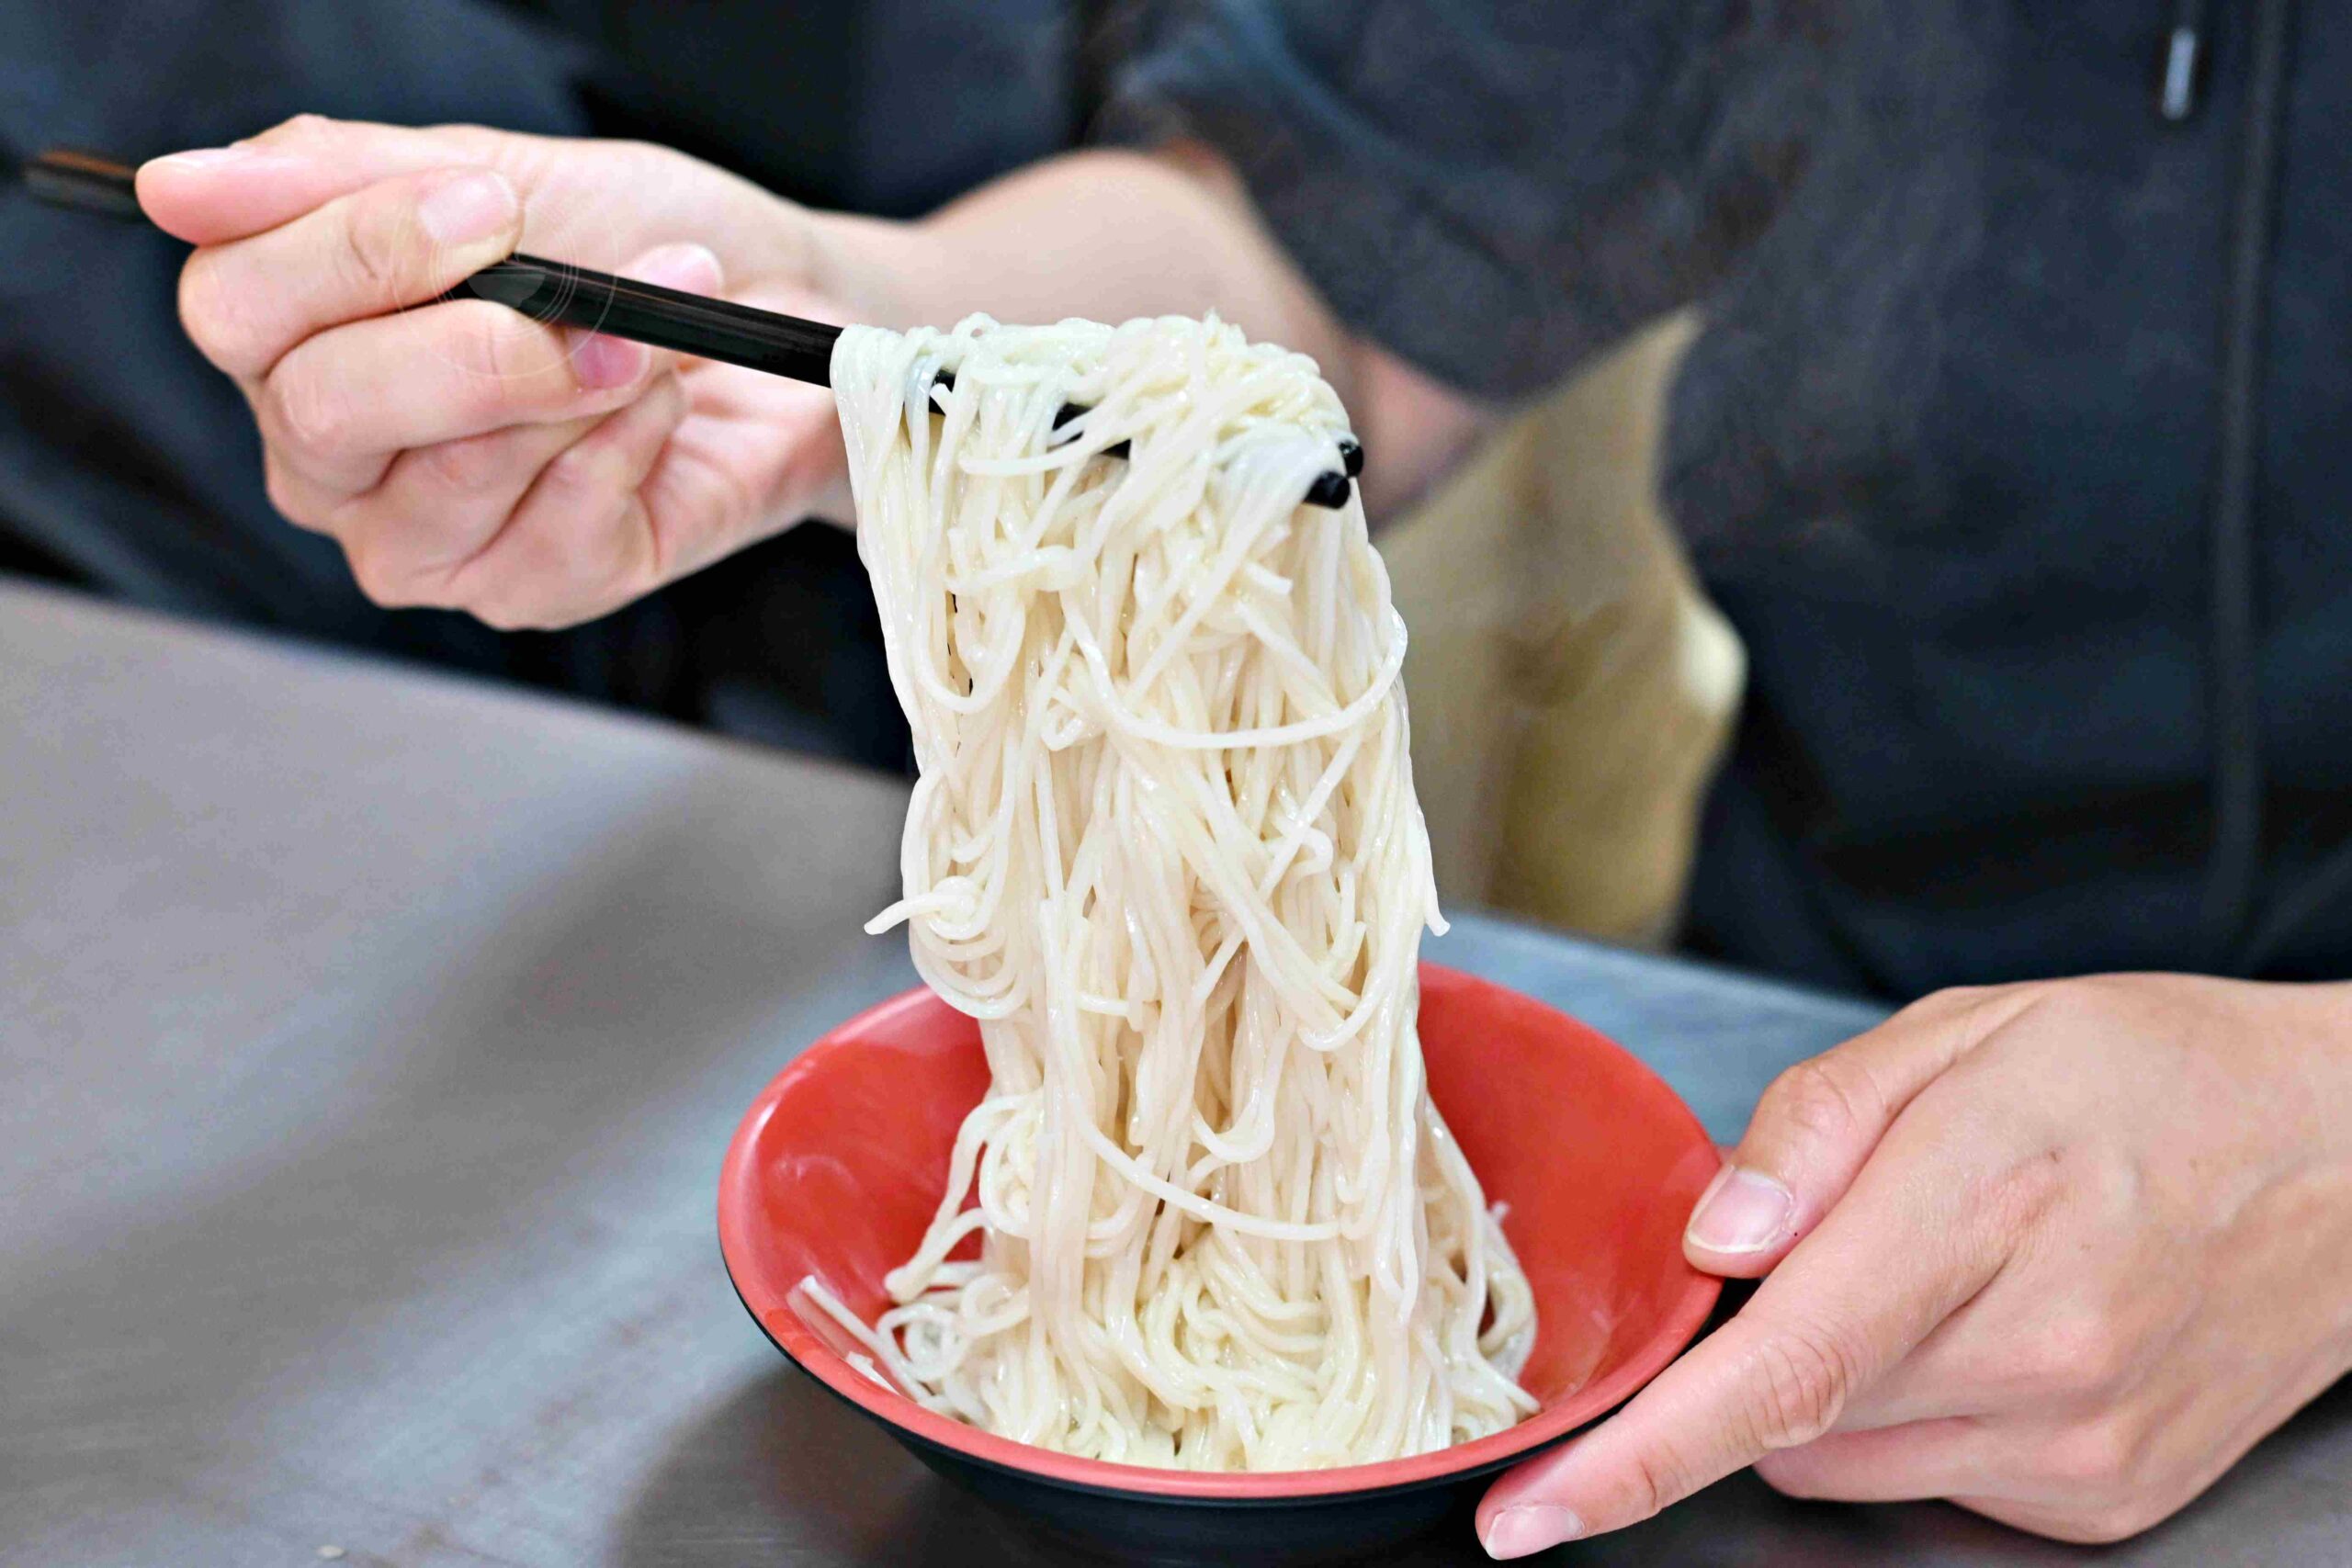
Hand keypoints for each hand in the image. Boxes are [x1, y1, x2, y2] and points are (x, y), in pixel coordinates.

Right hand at [139, 115, 886, 628]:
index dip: (359, 252)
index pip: (233, 309)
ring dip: (579, 385)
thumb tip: (175, 186)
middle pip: (323, 409)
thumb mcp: (492, 174)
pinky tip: (665, 413)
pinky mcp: (531, 592)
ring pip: (451, 477)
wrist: (781, 314)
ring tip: (655, 336)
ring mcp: (426, 542)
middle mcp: (334, 459)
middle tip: (587, 290)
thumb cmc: (631, 243)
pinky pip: (553, 534)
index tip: (490, 207)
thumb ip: (336, 178)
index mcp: (291, 340)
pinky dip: (630, 450)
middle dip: (475, 344)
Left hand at [1479, 973, 2351, 1554]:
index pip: (1776, 1369)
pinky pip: (1929, 1478)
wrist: (2347, 1158)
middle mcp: (2036, 1360)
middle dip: (1754, 1342)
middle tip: (1832, 1238)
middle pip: (1787, 1412)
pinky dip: (1912, 1415)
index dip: (1634, 1454)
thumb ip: (1813, 1129)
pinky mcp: (2101, 1500)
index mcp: (1982, 1215)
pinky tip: (1989, 1327)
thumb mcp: (1963, 1034)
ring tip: (1932, 1272)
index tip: (1527, 1511)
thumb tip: (1716, 1240)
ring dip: (1831, 1383)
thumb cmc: (2151, 1074)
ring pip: (1841, 1456)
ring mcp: (2076, 1448)